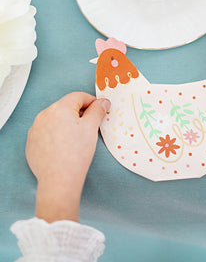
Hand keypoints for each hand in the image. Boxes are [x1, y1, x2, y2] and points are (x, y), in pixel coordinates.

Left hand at [25, 92, 109, 222]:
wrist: (59, 180)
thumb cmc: (76, 154)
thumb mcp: (91, 128)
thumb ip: (97, 110)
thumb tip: (102, 101)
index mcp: (60, 108)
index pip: (78, 96)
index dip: (91, 101)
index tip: (98, 110)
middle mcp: (44, 115)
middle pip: (66, 106)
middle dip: (78, 113)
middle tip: (89, 126)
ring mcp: (35, 128)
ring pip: (55, 119)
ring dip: (66, 123)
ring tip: (75, 139)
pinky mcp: (31, 142)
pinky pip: (46, 131)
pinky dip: (55, 134)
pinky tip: (63, 146)